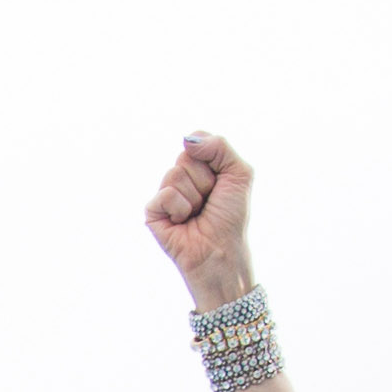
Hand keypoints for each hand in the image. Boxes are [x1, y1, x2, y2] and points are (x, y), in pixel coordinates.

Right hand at [145, 130, 256, 298]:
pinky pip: (166, 194)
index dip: (212, 160)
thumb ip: (219, 146)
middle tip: (208, 201)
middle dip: (204, 180)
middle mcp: (180, 179)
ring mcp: (165, 194)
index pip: (196, 142)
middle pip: (186, 157)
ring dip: (194, 197)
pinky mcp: (152, 211)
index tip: (220, 182)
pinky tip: (183, 222)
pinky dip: (181, 209)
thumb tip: (186, 140)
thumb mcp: (239, 173)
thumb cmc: (230, 217)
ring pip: (175, 174)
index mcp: (199, 167)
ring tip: (197, 214)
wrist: (220, 251)